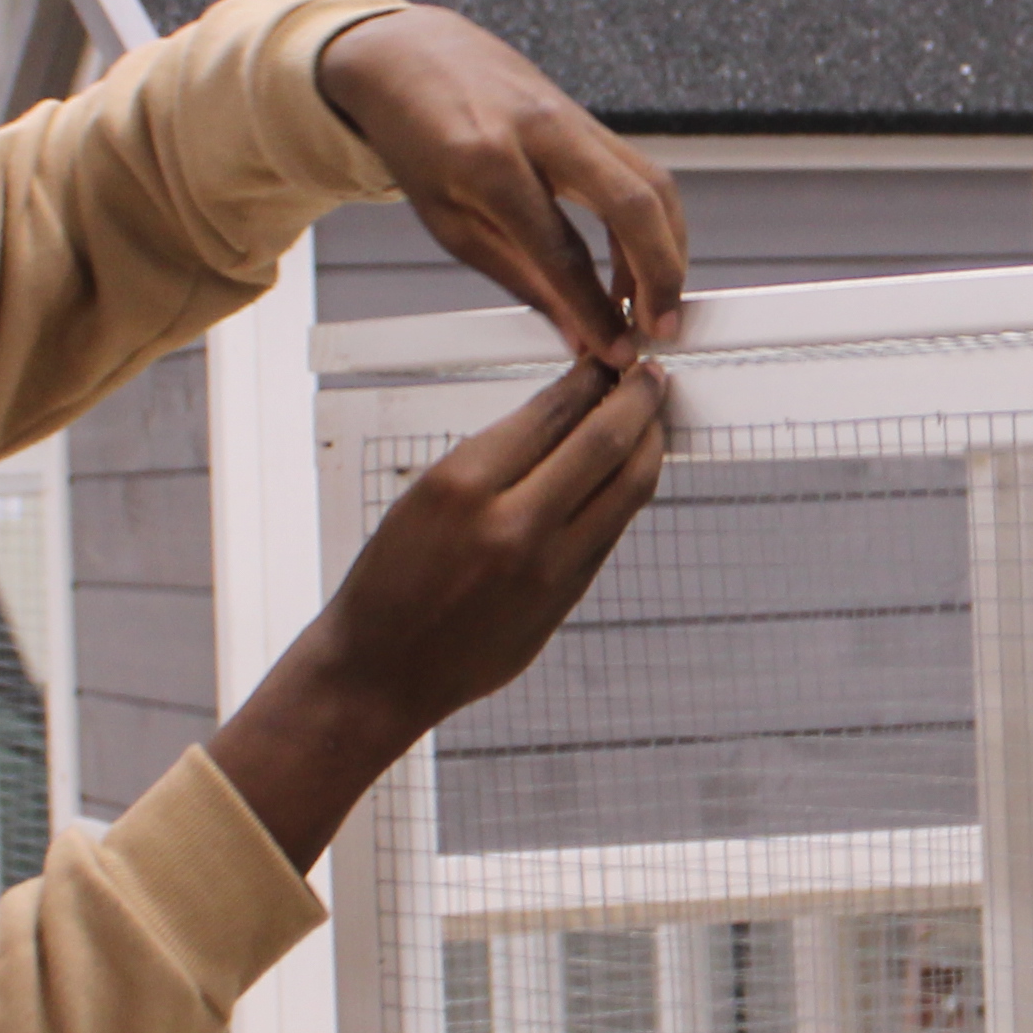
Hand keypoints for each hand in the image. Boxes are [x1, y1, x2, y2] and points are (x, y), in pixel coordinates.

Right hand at [211, 351, 671, 861]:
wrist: (380, 672)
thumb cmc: (389, 583)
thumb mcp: (424, 497)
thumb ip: (498, 458)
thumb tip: (565, 413)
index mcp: (461, 487)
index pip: (551, 412)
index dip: (590, 379)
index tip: (605, 360)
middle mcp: (511, 527)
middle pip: (605, 445)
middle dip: (639, 401)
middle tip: (651, 376)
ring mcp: (547, 570)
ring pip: (626, 491)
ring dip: (648, 447)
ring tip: (652, 419)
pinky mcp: (565, 601)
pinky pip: (611, 532)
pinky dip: (626, 494)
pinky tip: (626, 474)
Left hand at [315, 6, 689, 364]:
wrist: (412, 57)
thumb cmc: (417, 138)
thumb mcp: (447, 220)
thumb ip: (517, 276)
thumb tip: (572, 331)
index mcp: (487, 162)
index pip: (560, 250)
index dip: (594, 309)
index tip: (614, 351)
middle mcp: (542, 132)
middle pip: (632, 204)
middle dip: (662, 274)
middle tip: (660, 328)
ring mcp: (573, 119)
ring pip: (653, 185)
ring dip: (668, 251)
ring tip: (651, 305)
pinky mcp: (591, 120)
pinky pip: (643, 173)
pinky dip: (654, 224)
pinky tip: (640, 263)